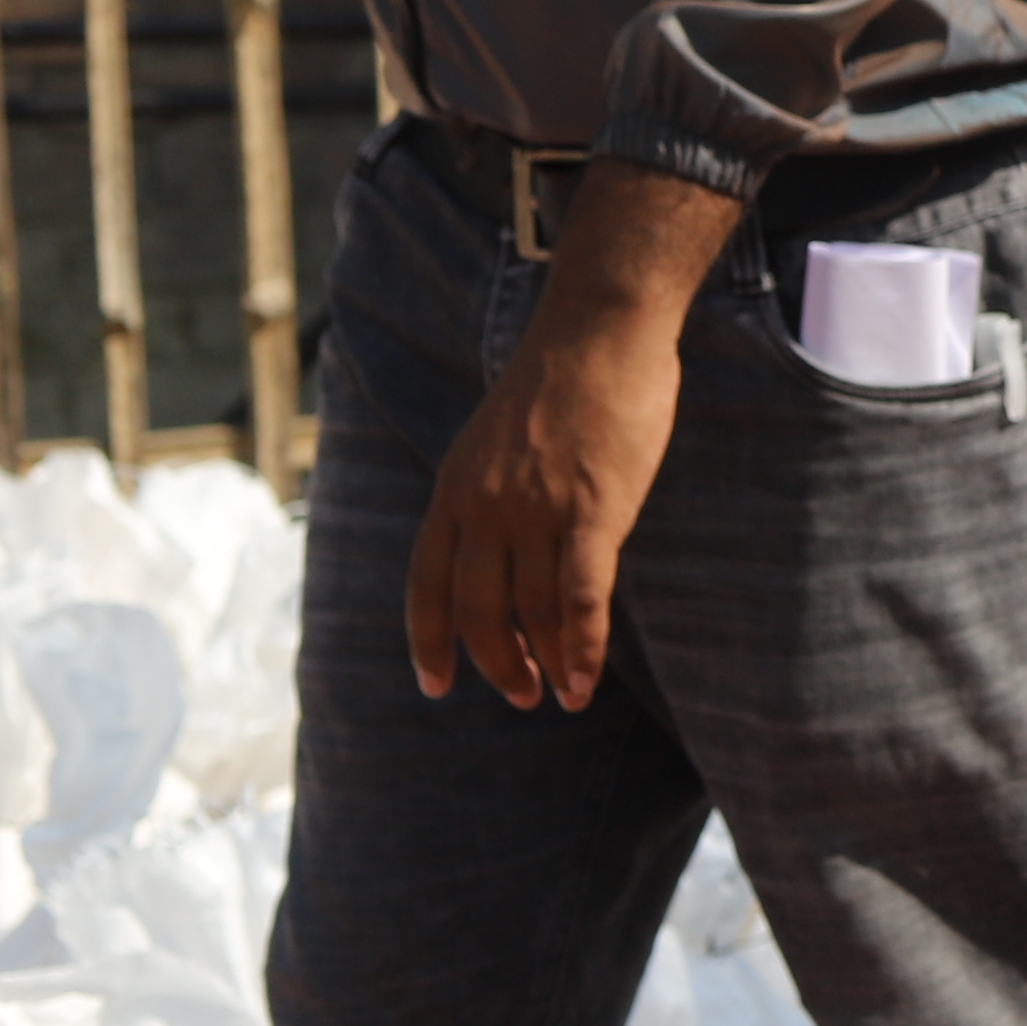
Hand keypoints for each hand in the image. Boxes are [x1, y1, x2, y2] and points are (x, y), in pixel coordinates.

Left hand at [410, 262, 684, 712]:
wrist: (601, 329)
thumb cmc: (561, 376)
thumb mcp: (496, 438)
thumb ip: (490, 492)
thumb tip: (505, 546)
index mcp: (455, 489)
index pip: (426, 585)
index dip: (429, 641)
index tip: (437, 684)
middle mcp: (485, 508)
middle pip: (478, 611)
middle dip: (497, 664)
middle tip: (520, 695)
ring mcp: (536, 511)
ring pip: (533, 612)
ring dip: (546, 664)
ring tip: (562, 696)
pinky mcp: (593, 511)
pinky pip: (580, 598)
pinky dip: (582, 648)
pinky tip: (584, 680)